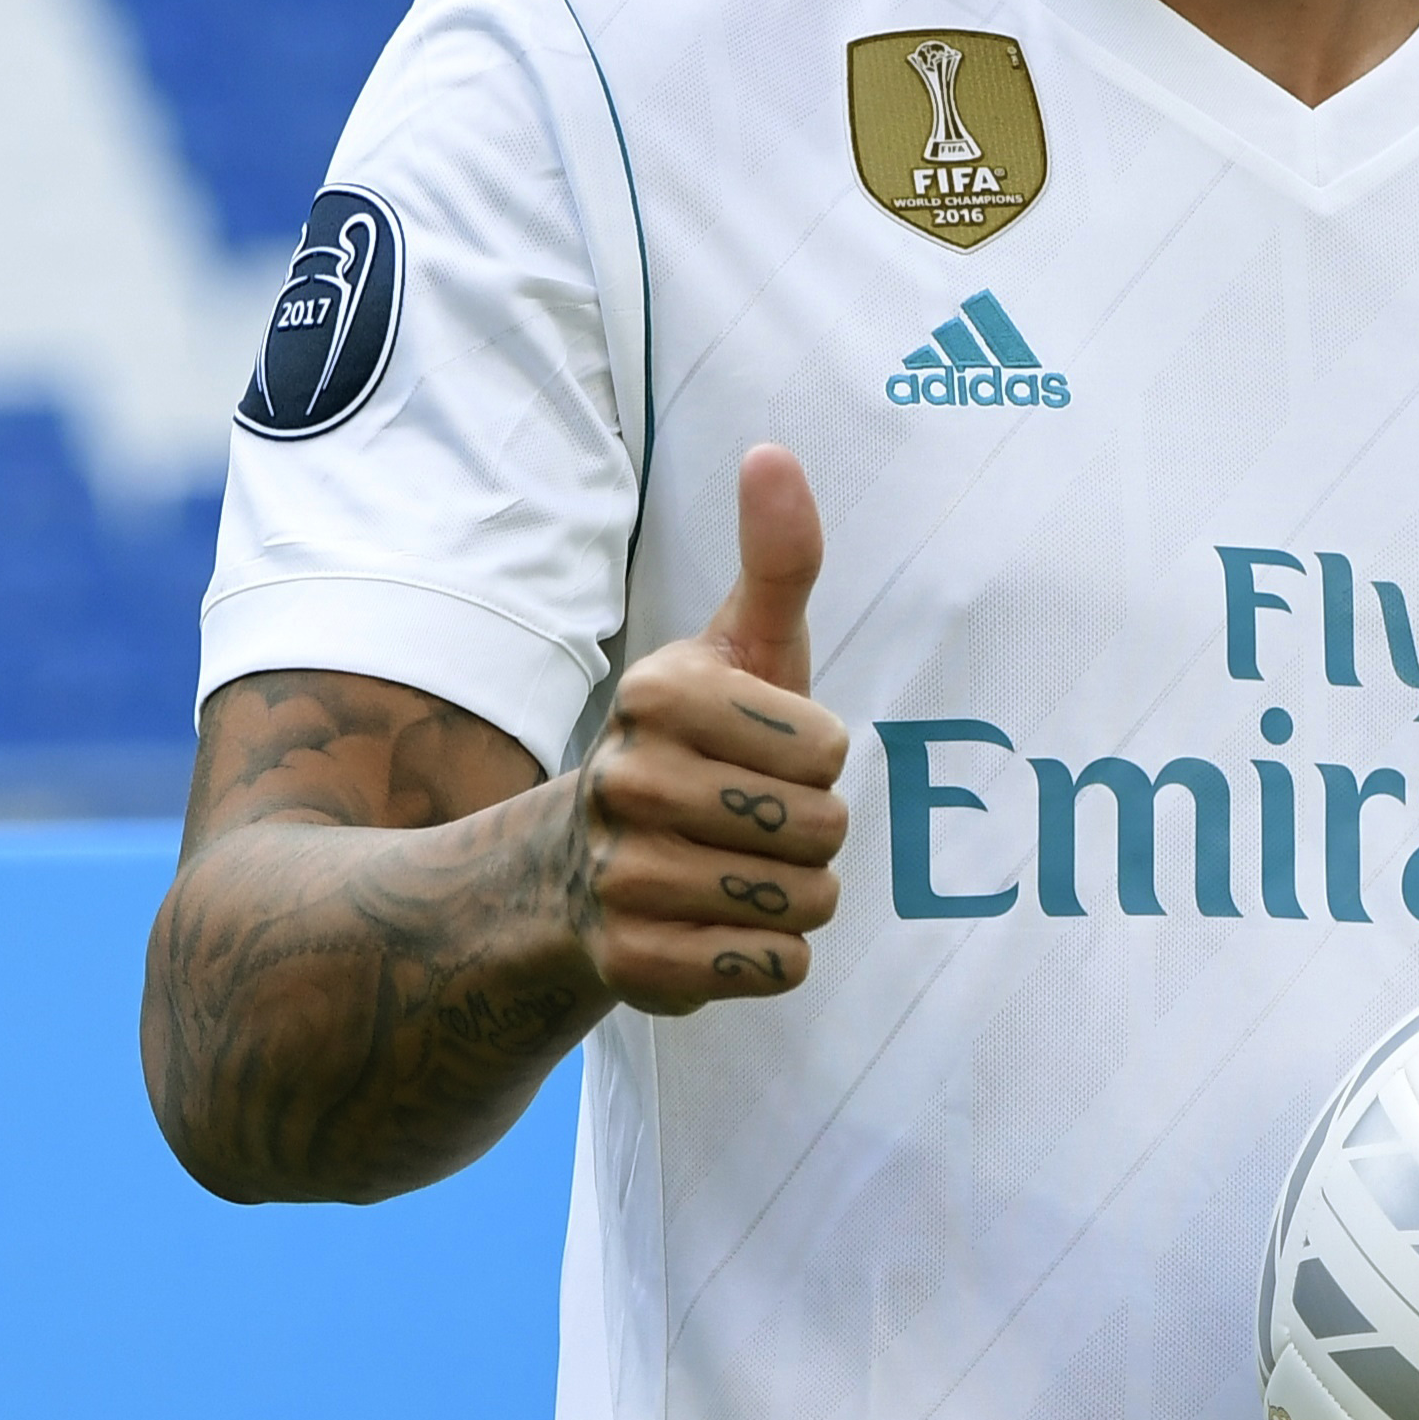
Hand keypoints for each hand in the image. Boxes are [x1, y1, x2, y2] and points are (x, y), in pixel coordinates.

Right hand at [570, 444, 852, 1014]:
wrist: (589, 867)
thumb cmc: (704, 740)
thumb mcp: (745, 645)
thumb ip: (777, 556)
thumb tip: (772, 451)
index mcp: (659, 695)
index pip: (829, 750)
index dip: (818, 758)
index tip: (763, 753)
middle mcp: (626, 783)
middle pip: (821, 830)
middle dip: (814, 834)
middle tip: (753, 821)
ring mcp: (620, 878)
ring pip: (805, 903)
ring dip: (798, 897)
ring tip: (739, 872)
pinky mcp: (633, 966)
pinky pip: (773, 968)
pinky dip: (773, 957)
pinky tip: (725, 928)